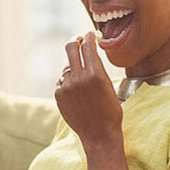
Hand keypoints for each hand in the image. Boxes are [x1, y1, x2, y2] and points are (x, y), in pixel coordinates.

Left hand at [54, 32, 122, 150]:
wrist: (99, 135)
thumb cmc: (110, 111)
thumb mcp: (110, 85)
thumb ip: (97, 67)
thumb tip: (89, 51)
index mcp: (95, 73)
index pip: (87, 46)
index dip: (88, 37)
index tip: (89, 35)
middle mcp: (79, 78)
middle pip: (70, 48)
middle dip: (75, 42)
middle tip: (78, 41)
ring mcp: (67, 86)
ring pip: (67, 67)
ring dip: (74, 69)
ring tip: (83, 83)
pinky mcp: (59, 95)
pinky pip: (62, 82)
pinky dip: (68, 84)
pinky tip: (77, 95)